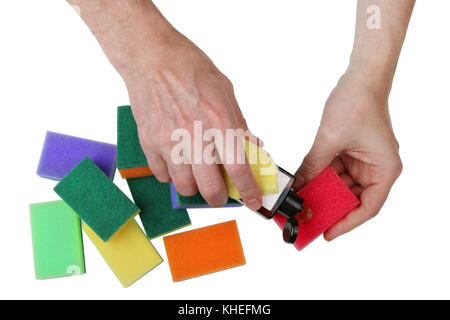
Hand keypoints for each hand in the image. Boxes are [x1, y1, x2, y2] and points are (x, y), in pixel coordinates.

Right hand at [117, 23, 261, 209]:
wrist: (151, 57)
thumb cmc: (189, 68)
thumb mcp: (225, 91)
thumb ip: (238, 124)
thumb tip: (251, 147)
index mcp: (220, 122)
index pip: (239, 169)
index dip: (249, 190)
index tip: (253, 200)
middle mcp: (195, 137)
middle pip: (210, 188)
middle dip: (220, 198)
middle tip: (222, 194)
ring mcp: (169, 143)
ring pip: (184, 187)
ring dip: (195, 187)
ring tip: (197, 175)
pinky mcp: (149, 143)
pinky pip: (162, 175)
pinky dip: (172, 175)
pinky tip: (177, 162)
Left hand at [294, 71, 401, 240]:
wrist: (360, 77)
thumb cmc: (357, 103)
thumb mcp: (330, 140)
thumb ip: (313, 166)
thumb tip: (298, 187)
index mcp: (384, 169)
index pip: (367, 207)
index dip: (346, 223)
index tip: (326, 232)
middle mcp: (376, 168)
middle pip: (352, 198)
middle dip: (329, 207)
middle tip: (308, 219)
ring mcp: (362, 161)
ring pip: (340, 186)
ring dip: (321, 192)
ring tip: (302, 203)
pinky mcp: (350, 153)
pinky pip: (334, 171)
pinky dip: (319, 177)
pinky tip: (303, 184)